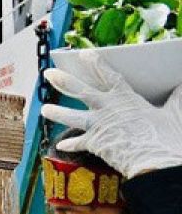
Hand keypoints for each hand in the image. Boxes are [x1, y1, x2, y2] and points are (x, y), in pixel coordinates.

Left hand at [43, 51, 181, 177]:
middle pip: (81, 91)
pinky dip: (71, 144)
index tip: (84, 54)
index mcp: (125, 96)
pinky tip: (61, 144)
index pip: (108, 75)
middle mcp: (107, 108)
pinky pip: (79, 143)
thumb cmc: (166, 135)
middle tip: (48, 73)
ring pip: (72, 116)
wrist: (155, 159)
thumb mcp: (175, 112)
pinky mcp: (95, 143)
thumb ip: (177, 97)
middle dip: (64, 80)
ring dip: (57, 113)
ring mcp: (98, 125)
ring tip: (44, 110)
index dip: (95, 63)